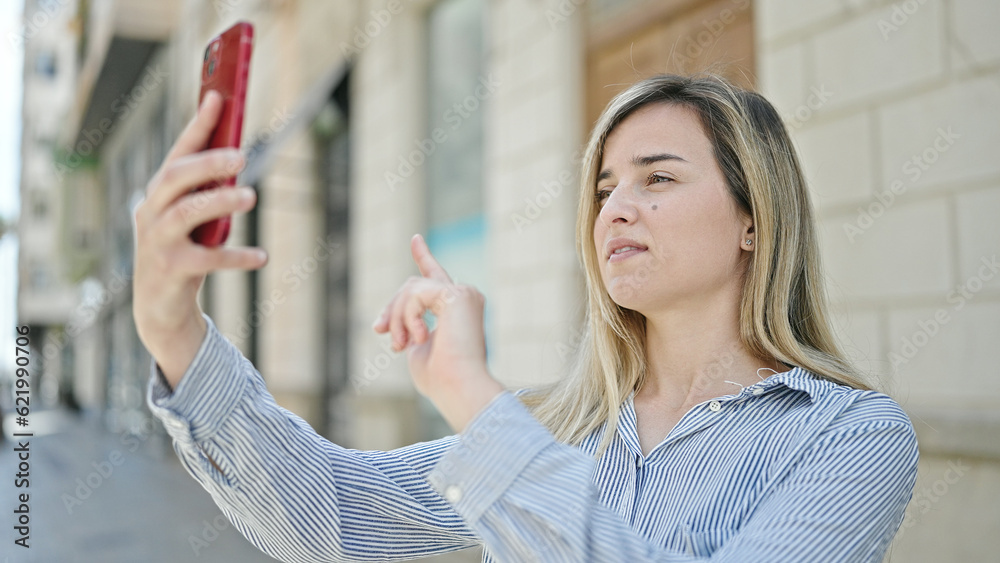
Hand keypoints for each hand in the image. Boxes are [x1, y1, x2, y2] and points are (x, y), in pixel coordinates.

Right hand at [132, 90, 266, 387]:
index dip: (197, 126)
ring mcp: (157, 242)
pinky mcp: (171, 271)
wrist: (159, 308)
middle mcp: (151, 213)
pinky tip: (261, 256)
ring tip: (251, 197)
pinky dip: (236, 256)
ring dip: (221, 202)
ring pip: (187, 213)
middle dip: (206, 162)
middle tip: (241, 155)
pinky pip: (207, 259)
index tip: (217, 97)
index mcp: (158, 195)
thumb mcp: (192, 220)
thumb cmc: (182, 252)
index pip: (177, 153)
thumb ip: (207, 192)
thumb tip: (238, 156)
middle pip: (174, 177)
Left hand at [372, 234, 503, 430]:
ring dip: (396, 318)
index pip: (436, 277)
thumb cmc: (440, 378)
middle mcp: (465, 297)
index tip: (415, 239)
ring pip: (411, 289)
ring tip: (400, 345)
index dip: (423, 256)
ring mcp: (463, 293)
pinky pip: (415, 293)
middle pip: (413, 285)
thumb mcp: (418, 348)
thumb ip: (411, 327)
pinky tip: (419, 337)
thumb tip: (392, 322)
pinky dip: (407, 316)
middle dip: (392, 308)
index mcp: (458, 310)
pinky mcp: (456, 294)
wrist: (458, 387)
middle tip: (379, 331)